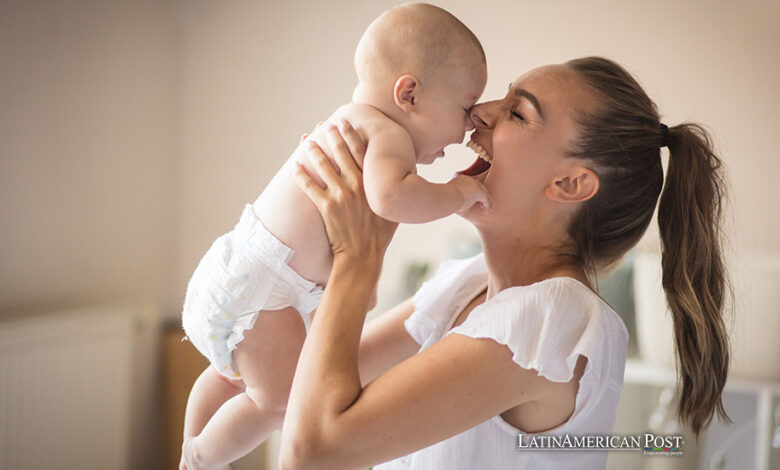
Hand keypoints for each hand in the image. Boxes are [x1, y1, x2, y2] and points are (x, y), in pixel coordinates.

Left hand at [294, 120, 397, 267]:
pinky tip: (295, 166)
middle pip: (340, 153)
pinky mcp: (326, 207)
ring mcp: (340, 195)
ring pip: (323, 165)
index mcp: (371, 182)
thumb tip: (406, 176)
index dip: (351, 134)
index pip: (360, 151)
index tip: (345, 122)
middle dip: (331, 136)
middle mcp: (355, 184)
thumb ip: (395, 190)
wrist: (363, 255)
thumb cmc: (380, 234)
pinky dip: (300, 175)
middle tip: (325, 125)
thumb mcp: (394, 208)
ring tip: (307, 140)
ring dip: (313, 150)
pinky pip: (309, 186)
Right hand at [450, 174, 490, 212]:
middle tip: (481, 204)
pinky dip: (487, 206)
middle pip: (479, 187)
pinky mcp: (479, 191)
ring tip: (486, 210)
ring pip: (484, 193)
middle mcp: (470, 180)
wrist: (448, 196)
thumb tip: (454, 203)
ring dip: (486, 202)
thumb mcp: (449, 195)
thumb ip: (454, 196)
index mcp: (461, 179)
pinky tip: (486, 212)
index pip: (470, 184)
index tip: (473, 199)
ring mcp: (475, 185)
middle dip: (481, 196)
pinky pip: (486, 199)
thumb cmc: (446, 198)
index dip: (473, 192)